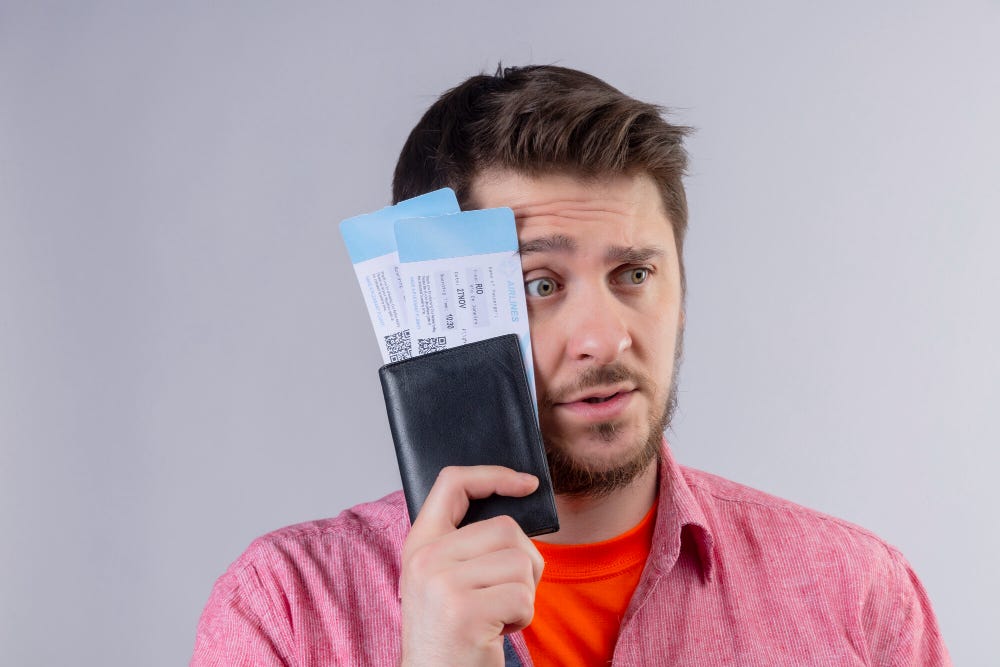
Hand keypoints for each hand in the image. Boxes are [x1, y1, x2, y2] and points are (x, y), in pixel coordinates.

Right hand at [399, 466, 543, 666]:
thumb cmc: (451, 632)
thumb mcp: (444, 578)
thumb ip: (465, 543)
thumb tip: (516, 500)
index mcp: (419, 544)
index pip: (452, 483)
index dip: (494, 475)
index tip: (527, 484)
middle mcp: (425, 559)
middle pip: (506, 528)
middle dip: (524, 562)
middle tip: (506, 593)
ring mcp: (442, 585)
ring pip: (520, 562)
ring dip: (524, 593)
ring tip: (497, 614)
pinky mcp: (464, 613)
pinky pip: (523, 596)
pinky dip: (523, 617)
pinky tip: (497, 632)